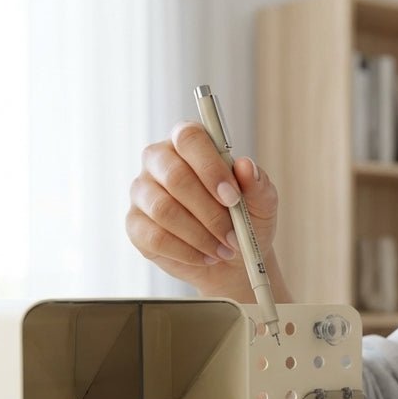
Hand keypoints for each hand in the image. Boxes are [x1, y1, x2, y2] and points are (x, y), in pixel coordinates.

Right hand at [126, 122, 285, 300]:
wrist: (232, 260)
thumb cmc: (245, 221)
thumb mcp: (262, 203)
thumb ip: (257, 184)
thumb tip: (246, 167)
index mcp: (189, 143)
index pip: (189, 138)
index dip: (210, 167)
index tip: (233, 197)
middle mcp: (160, 160)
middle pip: (175, 176)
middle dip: (209, 211)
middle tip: (233, 235)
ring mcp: (143, 191)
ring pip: (164, 210)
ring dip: (200, 236)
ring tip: (224, 250)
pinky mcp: (135, 223)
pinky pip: (156, 238)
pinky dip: (186, 252)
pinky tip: (205, 257)